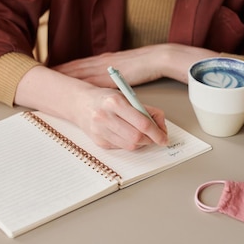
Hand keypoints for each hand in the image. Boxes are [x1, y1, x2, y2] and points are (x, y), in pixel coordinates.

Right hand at [15, 66, 167, 149]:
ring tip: (144, 136)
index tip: (164, 136)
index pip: (142, 123)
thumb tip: (161, 125)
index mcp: (114, 102)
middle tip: (157, 137)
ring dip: (142, 143)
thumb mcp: (126, 96)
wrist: (79, 103)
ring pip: (130, 145)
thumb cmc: (105, 98)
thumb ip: (144, 109)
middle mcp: (105, 117)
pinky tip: (129, 135)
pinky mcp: (99, 142)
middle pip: (136, 137)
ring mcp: (100, 131)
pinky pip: (121, 147)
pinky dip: (130, 143)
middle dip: (151, 139)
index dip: (157, 132)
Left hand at [53, 46, 161, 87]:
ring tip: (46, 78)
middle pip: (73, 67)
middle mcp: (100, 62)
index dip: (64, 69)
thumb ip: (112, 77)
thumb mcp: (124, 71)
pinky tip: (66, 84)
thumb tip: (104, 88)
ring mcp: (103, 67)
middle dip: (57, 71)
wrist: (157, 58)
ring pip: (77, 71)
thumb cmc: (145, 65)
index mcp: (103, 61)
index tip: (50, 71)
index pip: (79, 65)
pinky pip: (88, 78)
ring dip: (62, 75)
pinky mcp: (109, 73)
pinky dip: (76, 80)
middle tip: (39, 74)